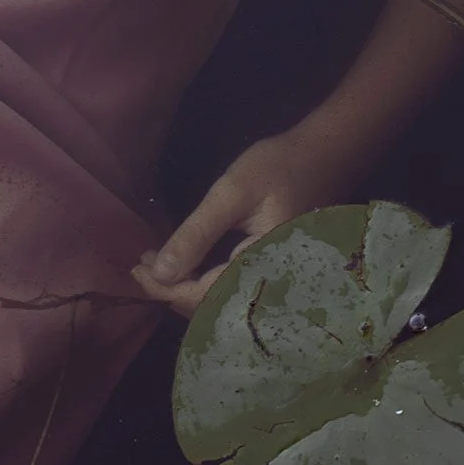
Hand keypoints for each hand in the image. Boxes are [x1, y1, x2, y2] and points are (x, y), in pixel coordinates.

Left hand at [132, 126, 354, 319]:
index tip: (137, 270)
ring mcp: (275, 284)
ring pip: (222, 303)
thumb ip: (196, 234)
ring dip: (186, 288)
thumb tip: (160, 274)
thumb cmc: (279, 167)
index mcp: (264, 268)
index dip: (166, 289)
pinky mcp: (273, 275)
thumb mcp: (231, 193)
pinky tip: (185, 266)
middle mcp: (272, 287)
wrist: (326, 155)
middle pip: (213, 308)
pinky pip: (234, 290)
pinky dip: (204, 282)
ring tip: (156, 265)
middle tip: (141, 266)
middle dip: (172, 291)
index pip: (205, 297)